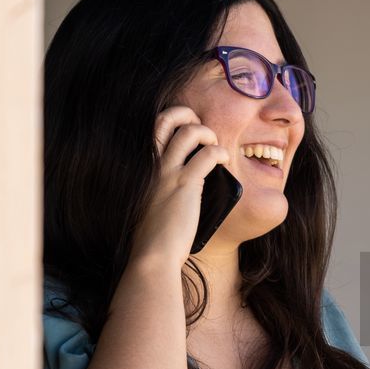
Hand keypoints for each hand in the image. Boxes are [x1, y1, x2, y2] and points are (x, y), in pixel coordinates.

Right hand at [128, 106, 231, 269]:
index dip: (173, 120)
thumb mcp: (155, 201)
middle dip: (186, 114)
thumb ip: (164, 186)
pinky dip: (220, 152)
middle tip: (203, 129)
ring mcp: (168, 172)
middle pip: (165, 118)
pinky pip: (207, 154)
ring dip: (208, 132)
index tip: (190, 129)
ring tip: (216, 146)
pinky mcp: (186, 184)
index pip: (154, 128)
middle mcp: (153, 164)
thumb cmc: (157, 235)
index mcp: (144, 166)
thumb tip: (188, 182)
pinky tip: (225, 160)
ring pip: (188, 131)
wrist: (153, 254)